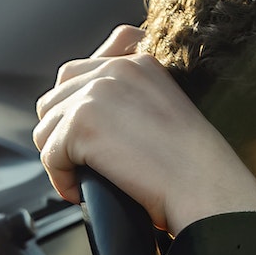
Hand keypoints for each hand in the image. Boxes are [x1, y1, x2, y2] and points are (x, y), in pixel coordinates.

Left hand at [33, 25, 255, 233]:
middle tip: (86, 160)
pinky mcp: (81, 125)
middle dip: (64, 130)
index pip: (81, 72)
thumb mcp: (172, 109)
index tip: (94, 137)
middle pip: (57, 96)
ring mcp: (95, 95)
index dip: (78, 108)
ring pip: (47, 126)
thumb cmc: (199, 165)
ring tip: (86, 175)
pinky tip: (82, 190)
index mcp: (139, 63)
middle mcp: (115, 70)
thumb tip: (98, 108)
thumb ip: (135, 93)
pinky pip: (50, 155)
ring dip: (61, 155)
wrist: (208, 188)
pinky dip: (62, 179)